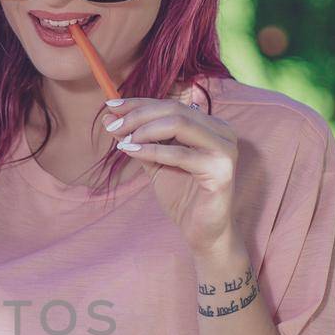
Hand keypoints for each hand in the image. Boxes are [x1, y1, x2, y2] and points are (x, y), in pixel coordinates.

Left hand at [102, 84, 238, 254]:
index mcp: (209, 125)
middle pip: (174, 109)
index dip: (139, 103)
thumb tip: (110, 116)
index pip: (171, 105)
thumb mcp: (154, 162)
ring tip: (122, 142)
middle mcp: (222, 131)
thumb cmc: (181, 196)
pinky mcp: (221, 170)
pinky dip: (153, 150)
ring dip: (144, 130)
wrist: (201, 231)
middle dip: (138, 115)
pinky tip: (132, 151)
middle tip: (112, 125)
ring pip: (179, 124)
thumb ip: (137, 139)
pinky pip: (181, 154)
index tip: (110, 105)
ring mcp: (224, 149)